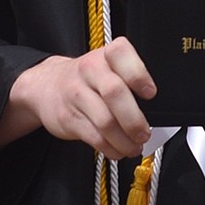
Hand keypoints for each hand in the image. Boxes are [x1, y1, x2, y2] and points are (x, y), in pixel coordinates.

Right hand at [0, 37, 155, 160]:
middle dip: (135, 119)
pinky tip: (119, 150)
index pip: (121, 53)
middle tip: (145, 133)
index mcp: (104, 56)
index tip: (150, 93)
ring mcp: (76, 94)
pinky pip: (95, 138)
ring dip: (125, 140)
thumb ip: (129, 80)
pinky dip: (112, 149)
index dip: (138, 74)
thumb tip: (159, 110)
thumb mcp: (106, 67)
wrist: (45, 87)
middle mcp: (89, 70)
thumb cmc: (87, 79)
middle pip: (115, 92)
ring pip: (105, 121)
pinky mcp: (69, 118)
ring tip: (135, 146)